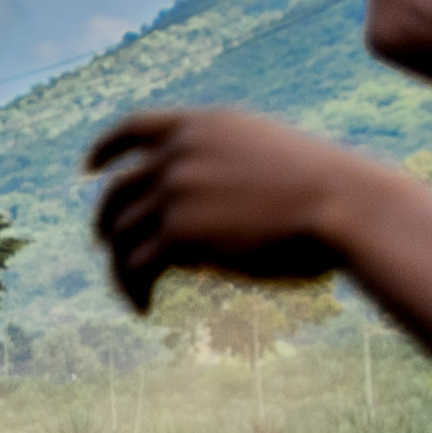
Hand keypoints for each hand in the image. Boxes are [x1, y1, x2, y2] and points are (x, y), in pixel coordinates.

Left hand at [86, 111, 369, 314]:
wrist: (344, 206)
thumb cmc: (325, 189)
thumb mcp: (270, 154)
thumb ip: (226, 161)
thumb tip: (195, 195)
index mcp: (205, 125)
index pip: (137, 126)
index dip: (106, 146)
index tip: (87, 168)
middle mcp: (181, 153)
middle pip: (117, 190)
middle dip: (106, 221)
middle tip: (106, 245)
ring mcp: (176, 191)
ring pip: (122, 235)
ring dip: (121, 266)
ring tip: (134, 289)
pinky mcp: (179, 234)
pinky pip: (136, 265)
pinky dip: (133, 288)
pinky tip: (144, 307)